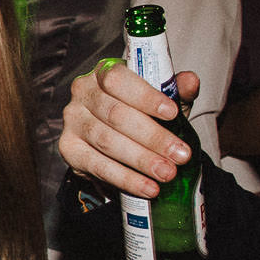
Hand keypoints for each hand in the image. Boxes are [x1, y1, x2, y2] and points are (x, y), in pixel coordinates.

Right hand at [59, 61, 199, 198]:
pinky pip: (97, 166)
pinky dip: (126, 179)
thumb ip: (176, 89)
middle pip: (116, 115)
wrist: (117, 136)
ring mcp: (73, 121)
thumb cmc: (140, 110)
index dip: (145, 97)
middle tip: (180, 155)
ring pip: (107, 142)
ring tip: (167, 173)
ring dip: (141, 160)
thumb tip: (190, 82)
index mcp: (103, 72)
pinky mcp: (69, 148)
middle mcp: (83, 93)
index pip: (119, 80)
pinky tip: (147, 187)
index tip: (172, 114)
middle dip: (152, 137)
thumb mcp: (162, 97)